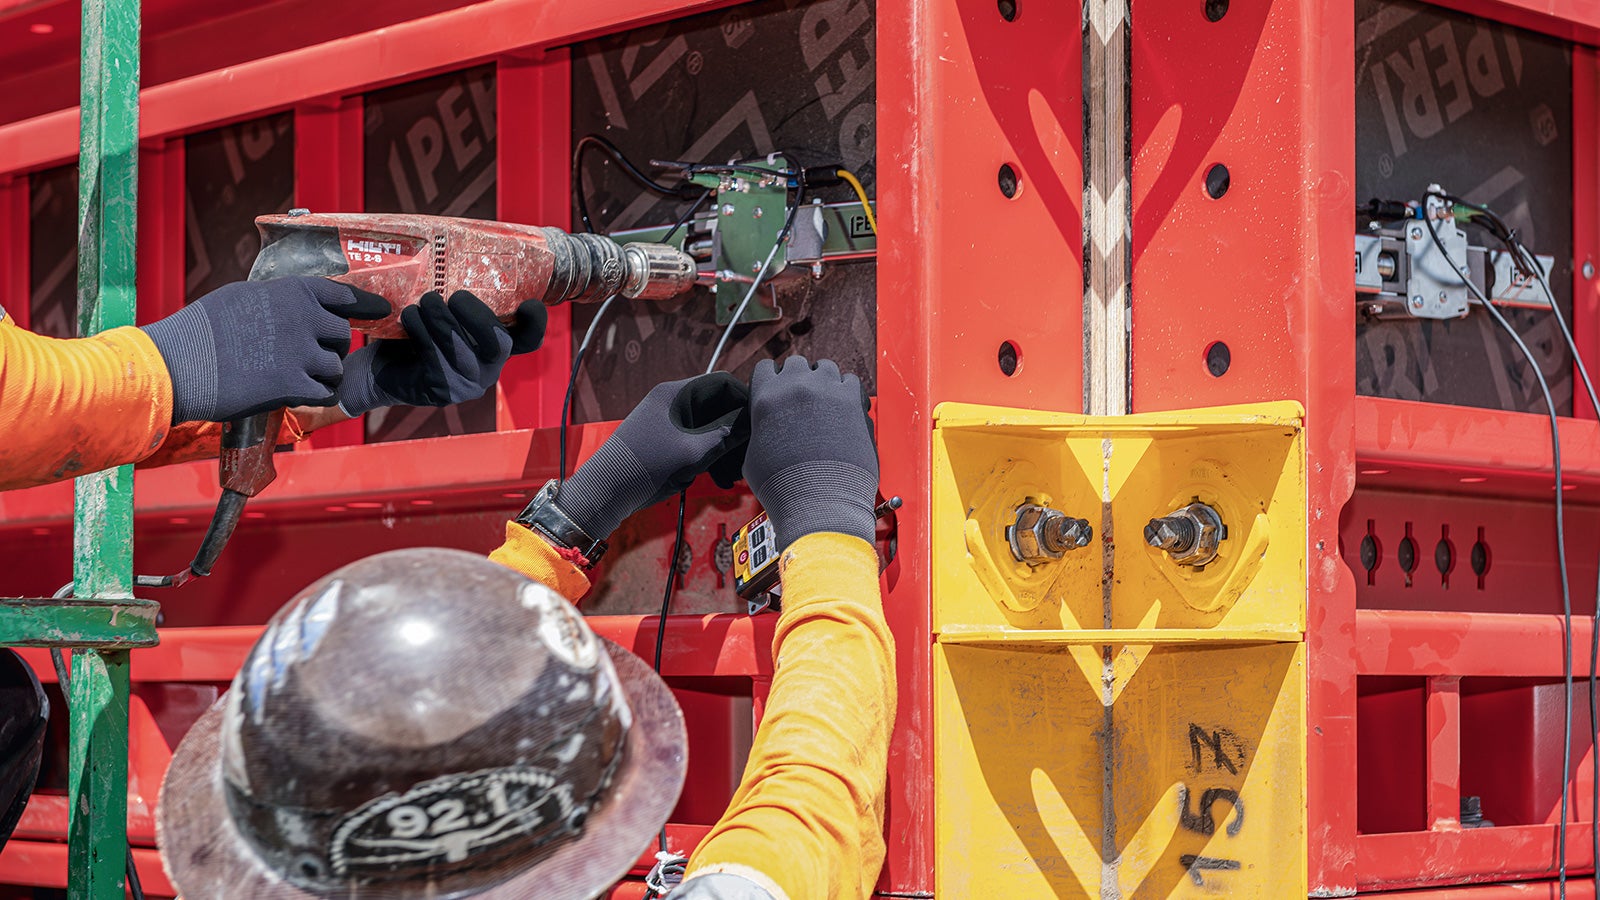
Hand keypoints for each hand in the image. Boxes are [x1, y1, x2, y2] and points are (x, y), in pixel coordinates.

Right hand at [141, 276, 388, 423]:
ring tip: (288, 375)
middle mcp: (303, 317)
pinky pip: (327, 392)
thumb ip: (280, 301)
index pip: (343, 296)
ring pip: (335, 367)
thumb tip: (301, 305)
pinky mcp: (294, 385)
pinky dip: (316, 396)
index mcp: (292, 291)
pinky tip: (296, 394)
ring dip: (320, 375)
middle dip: (328, 348)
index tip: (382, 310)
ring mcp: (301, 351)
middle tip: (301, 357)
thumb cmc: (203, 329)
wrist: (178, 364)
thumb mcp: (244, 297)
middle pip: (341, 336)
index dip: (364, 305)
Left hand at [336, 291, 547, 415]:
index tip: (529, 303)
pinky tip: (410, 317)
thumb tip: (455, 251)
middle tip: (454, 297)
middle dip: (477, 316)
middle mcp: (489, 369)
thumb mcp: (444, 315)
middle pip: (499, 344)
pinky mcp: (441, 391)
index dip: (535, 323)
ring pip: (461, 349)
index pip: (529, 340)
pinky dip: (421, 331)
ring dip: (442, 320)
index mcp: (496, 348)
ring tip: (426, 300)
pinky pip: (434, 357)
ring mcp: (467, 384)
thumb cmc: (418, 334)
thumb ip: (456, 299)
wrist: (384, 371)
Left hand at [555, 373, 750, 539]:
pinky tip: (716, 477)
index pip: (723, 382)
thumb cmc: (647, 467)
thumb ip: (727, 435)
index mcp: (676, 393)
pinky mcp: (663, 437)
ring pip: (708, 425)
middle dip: (735, 430)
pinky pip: (695, 438)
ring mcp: (666, 419)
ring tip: (730, 476)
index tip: (760, 425)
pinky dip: (708, 454)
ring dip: (723, 447)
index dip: (745, 401)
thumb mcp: (694, 453)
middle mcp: (671, 400)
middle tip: (747, 457)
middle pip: (717, 405)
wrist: (606, 491)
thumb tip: (755, 423)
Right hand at [743, 356, 877, 550]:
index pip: (766, 368)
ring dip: (824, 382)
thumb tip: (764, 432)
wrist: (818, 500)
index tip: (780, 391)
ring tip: (826, 404)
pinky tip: (845, 410)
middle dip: (800, 378)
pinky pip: (851, 381)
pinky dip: (847, 392)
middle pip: (796, 363)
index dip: (773, 380)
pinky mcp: (852, 399)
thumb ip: (758, 432)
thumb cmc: (784, 487)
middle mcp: (795, 385)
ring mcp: (826, 389)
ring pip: (825, 367)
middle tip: (804, 400)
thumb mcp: (751, 457)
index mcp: (765, 396)